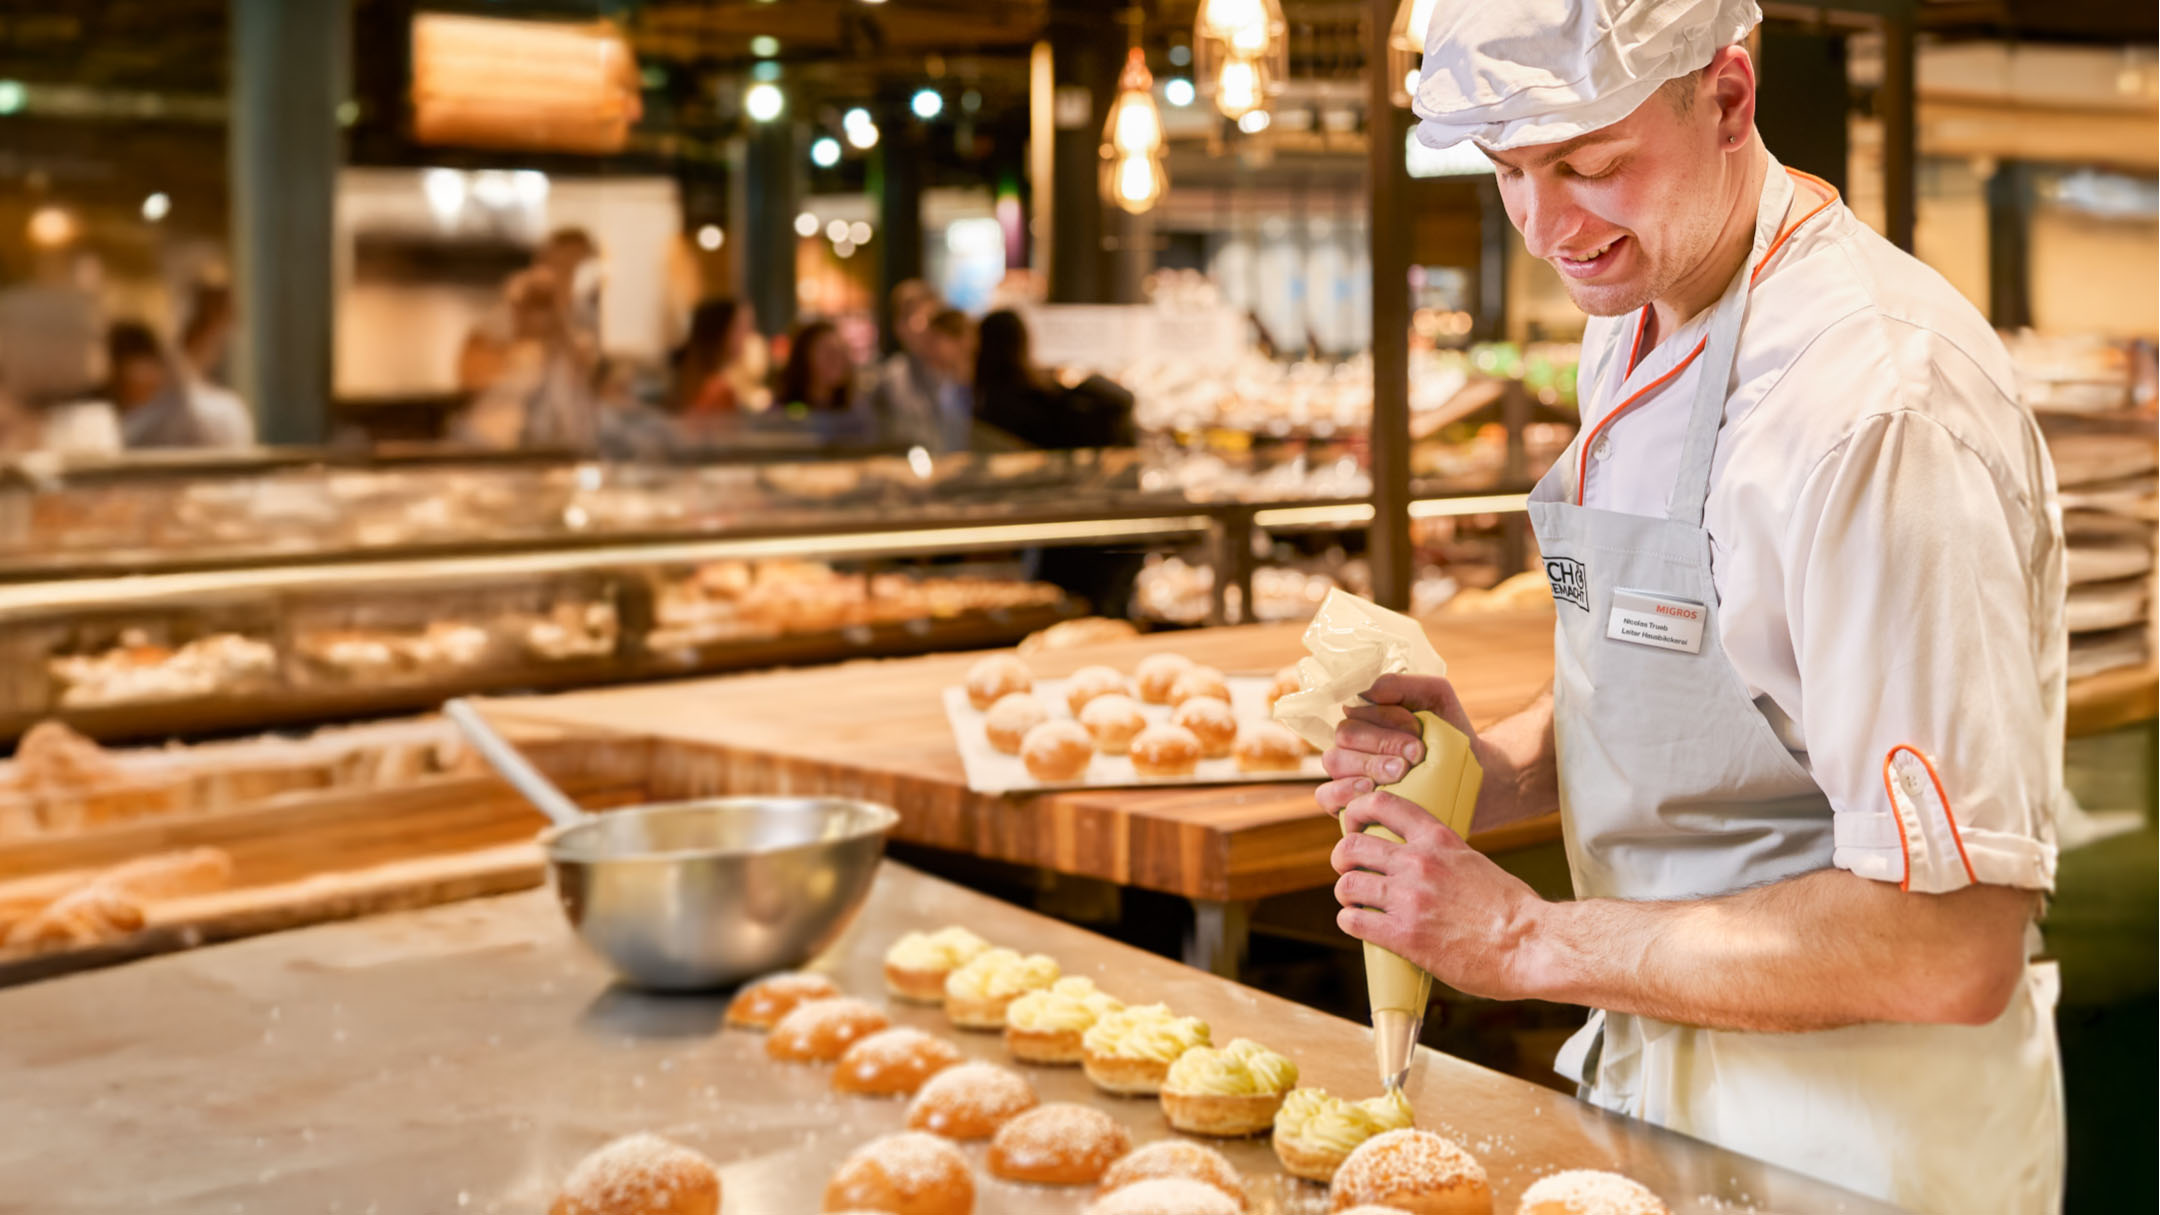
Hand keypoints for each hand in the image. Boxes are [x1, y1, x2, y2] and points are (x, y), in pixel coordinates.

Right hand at [1317, 674, 1507, 828]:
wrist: (1473, 776)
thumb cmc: (1450, 734)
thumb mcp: (1436, 697)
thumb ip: (1405, 685)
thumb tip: (1368, 692)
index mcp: (1365, 716)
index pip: (1356, 710)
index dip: (1385, 719)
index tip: (1418, 729)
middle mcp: (1351, 743)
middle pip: (1344, 735)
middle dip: (1382, 743)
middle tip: (1416, 755)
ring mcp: (1346, 772)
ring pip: (1334, 761)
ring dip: (1368, 765)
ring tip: (1401, 772)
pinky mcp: (1347, 804)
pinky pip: (1326, 795)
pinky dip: (1343, 791)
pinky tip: (1371, 790)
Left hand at [1331, 790, 1545, 1000]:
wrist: (1531, 944)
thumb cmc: (1512, 909)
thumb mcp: (1475, 863)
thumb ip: (1444, 857)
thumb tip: (1421, 861)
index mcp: (1438, 839)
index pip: (1382, 803)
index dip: (1356, 811)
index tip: (1353, 825)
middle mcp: (1418, 862)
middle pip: (1353, 846)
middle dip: (1343, 858)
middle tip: (1348, 870)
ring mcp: (1409, 898)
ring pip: (1348, 884)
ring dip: (1346, 893)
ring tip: (1354, 901)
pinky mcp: (1404, 935)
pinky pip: (1354, 920)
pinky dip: (1350, 921)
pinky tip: (1358, 924)